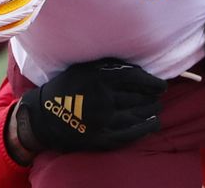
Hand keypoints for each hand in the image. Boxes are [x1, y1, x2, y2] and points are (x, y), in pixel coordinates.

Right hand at [16, 58, 166, 152]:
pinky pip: (128, 134)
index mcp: (99, 77)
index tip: (161, 85)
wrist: (43, 116)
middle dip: (152, 97)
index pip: (135, 77)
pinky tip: (154, 124)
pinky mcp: (100, 137)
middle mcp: (102, 98)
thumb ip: (109, 66)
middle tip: (159, 96)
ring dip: (151, 111)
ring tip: (157, 108)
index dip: (152, 82)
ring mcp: (102, 120)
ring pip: (135, 114)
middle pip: (137, 97)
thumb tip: (137, 69)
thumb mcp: (85, 68)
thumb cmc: (67, 87)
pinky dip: (144, 128)